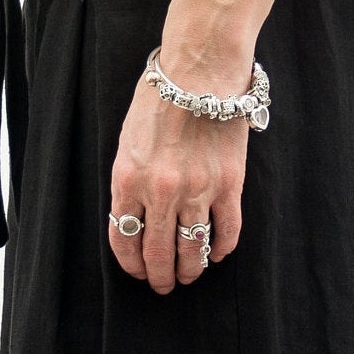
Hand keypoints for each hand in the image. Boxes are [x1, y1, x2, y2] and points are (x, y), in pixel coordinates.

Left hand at [108, 52, 251, 292]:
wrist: (200, 69)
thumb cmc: (160, 97)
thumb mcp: (128, 140)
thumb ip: (130, 181)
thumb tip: (135, 219)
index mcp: (128, 179)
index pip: (124, 240)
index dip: (132, 264)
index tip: (139, 271)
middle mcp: (160, 191)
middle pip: (158, 254)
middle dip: (160, 277)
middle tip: (164, 285)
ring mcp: (198, 190)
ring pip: (193, 250)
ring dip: (190, 269)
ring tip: (190, 273)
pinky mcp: (229, 184)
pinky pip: (227, 231)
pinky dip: (222, 248)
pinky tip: (217, 251)